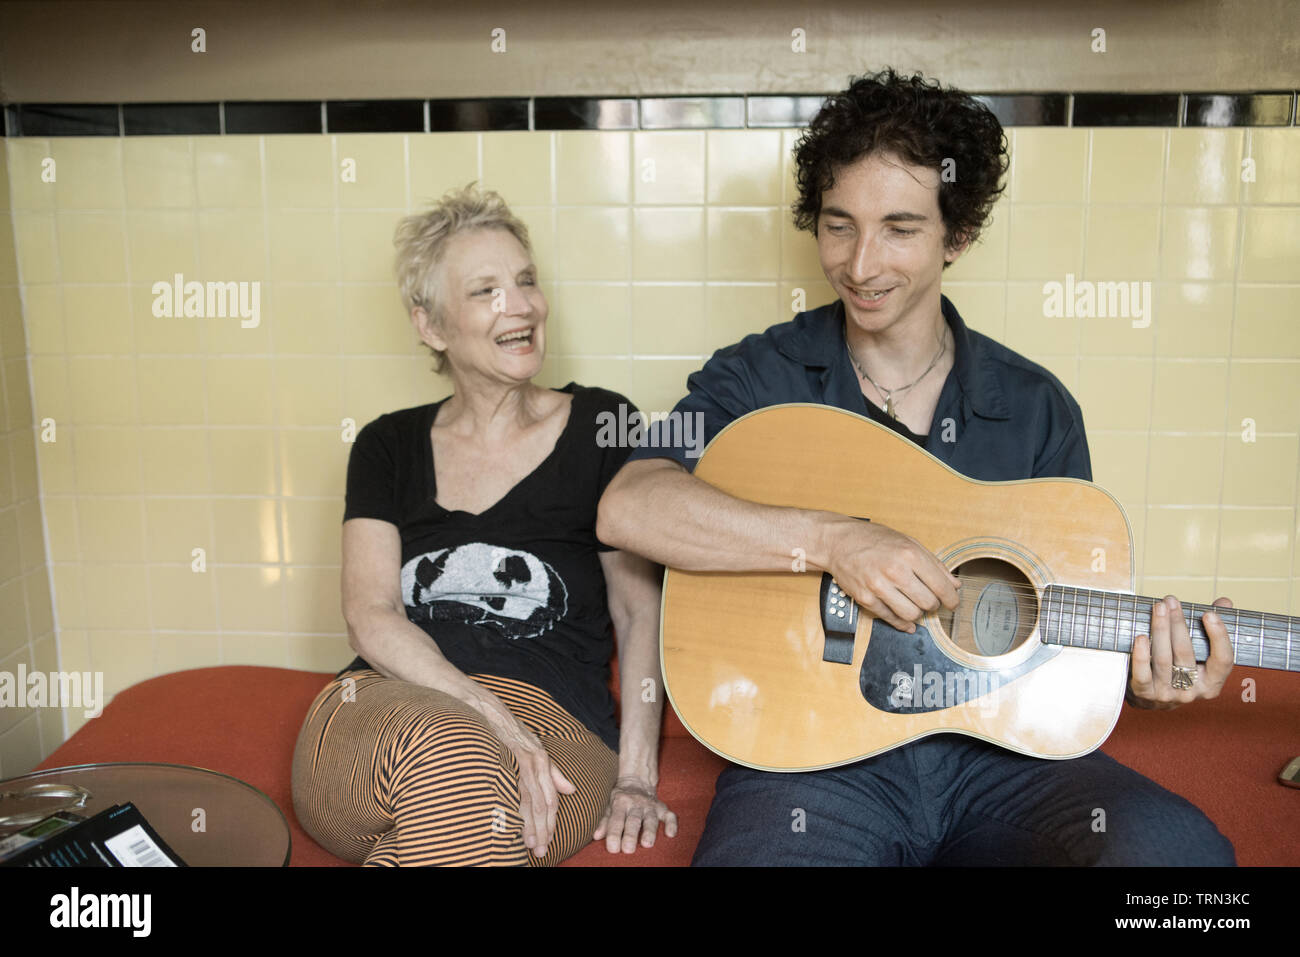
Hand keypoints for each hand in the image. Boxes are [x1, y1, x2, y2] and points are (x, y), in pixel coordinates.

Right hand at [491, 714, 575, 858]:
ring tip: (531, 844)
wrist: (495, 714)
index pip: (551, 800)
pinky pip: (519, 788)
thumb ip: (553, 773)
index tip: (549, 841)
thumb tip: (571, 791)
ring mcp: (525, 763)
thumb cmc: (515, 734)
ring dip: (531, 825)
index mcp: (544, 765)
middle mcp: (538, 765)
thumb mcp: (537, 751)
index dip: (551, 822)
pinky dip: (520, 806)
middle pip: (543, 805)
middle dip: (543, 830)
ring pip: (531, 801)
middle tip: (541, 850)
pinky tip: (519, 822)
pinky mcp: (513, 760)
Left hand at [592, 777, 676, 853]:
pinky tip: (671, 834)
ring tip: (647, 844)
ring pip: (650, 819)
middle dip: (631, 835)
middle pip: (633, 820)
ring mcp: (650, 806)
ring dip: (649, 831)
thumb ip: (604, 821)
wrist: (636, 781)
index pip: (616, 820)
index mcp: (620, 802)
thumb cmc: (620, 799)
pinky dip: (671, 824)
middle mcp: (636, 803)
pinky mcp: (661, 808)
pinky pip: (669, 815)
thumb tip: (596, 836)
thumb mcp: (609, 805)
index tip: (613, 848)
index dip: (614, 834)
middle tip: (628, 849)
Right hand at [822, 518, 960, 632]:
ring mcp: (878, 586)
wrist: (839, 542)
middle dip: (933, 606)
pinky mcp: (865, 599)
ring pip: (911, 615)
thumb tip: (954, 585)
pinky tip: (906, 621)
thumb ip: (934, 564)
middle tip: (930, 601)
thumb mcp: (909, 543)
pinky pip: (890, 618)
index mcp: (910, 555)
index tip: (952, 603)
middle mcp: (895, 571)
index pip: (941, 587)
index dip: (952, 599)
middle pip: (928, 603)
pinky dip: (902, 623)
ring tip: (915, 606)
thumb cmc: (874, 540)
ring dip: (917, 614)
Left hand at [1128, 595, 1233, 708]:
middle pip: (1186, 654)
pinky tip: (1141, 637)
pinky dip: (1141, 655)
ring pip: (1163, 659)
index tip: (1209, 613)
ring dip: (1160, 630)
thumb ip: (1212, 627)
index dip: (1219, 637)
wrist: (1149, 696)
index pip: (1223, 660)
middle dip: (1178, 624)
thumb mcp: (1198, 651)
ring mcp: (1167, 694)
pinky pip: (1142, 675)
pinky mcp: (1145, 694)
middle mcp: (1191, 691)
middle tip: (1171, 601)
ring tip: (1157, 608)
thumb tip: (1224, 602)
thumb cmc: (1178, 667)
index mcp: (1211, 682)